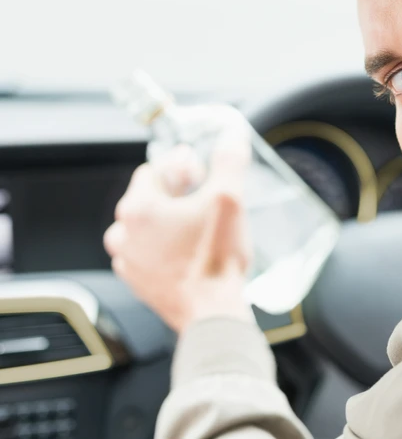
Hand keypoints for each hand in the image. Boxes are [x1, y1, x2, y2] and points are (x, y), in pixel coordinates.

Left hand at [104, 128, 255, 332]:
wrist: (212, 312)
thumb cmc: (215, 259)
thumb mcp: (230, 199)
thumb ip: (229, 160)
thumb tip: (231, 134)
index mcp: (139, 208)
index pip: (154, 168)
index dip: (183, 165)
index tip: (204, 172)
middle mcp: (124, 233)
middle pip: (148, 195)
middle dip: (177, 191)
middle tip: (206, 196)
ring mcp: (128, 259)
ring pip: (146, 225)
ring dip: (169, 219)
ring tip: (198, 224)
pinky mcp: (139, 281)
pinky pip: (148, 251)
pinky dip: (165, 245)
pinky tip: (191, 249)